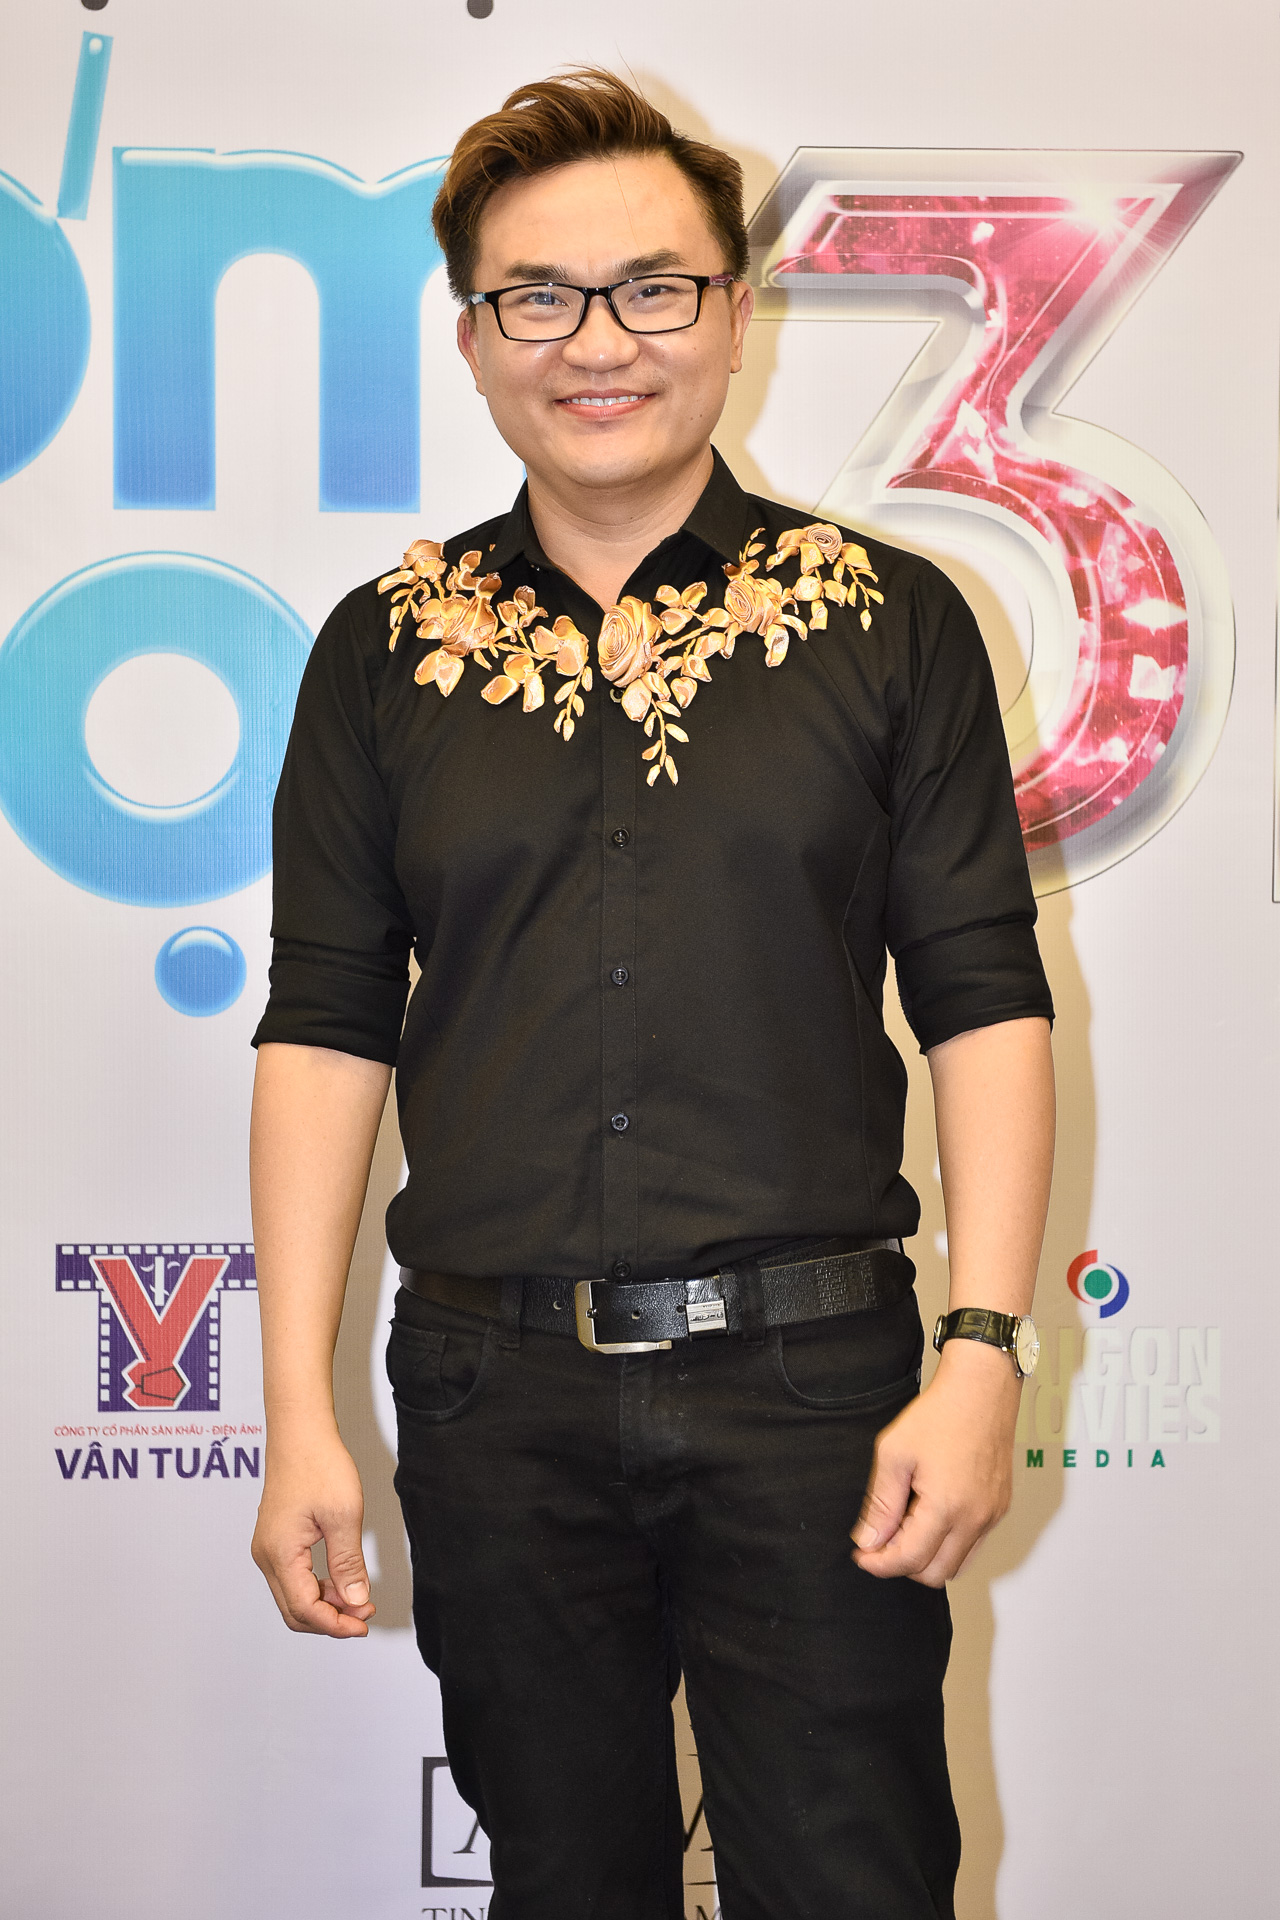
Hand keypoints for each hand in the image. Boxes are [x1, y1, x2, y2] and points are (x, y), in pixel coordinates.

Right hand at [251, 1426, 375, 1635]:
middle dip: (330, 1619)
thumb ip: (348, 1563)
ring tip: (358, 1596)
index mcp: (279, 1553)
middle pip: (294, 1611)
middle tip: (364, 1613)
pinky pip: (293, 1577)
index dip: (336, 1624)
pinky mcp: (276, 1540)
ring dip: (325, 1604)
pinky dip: (317, 1586)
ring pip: (293, 1596)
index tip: (364, 1623)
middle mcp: (266, 1556)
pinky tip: (342, 1579)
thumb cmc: (318, 1465)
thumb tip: (355, 1601)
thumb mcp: (344, 1516)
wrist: (300, 1433)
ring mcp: (268, 1548)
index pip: (304, 1609)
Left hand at [850, 1340, 1021, 1584]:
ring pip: (957, 1565)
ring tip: (904, 1527)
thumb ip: (880, 1503)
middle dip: (903, 1565)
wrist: (981, 1389)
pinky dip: (949, 1544)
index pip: (910, 1560)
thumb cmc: (941, 1413)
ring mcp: (992, 1515)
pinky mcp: (999, 1507)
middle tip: (881, 1541)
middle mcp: (976, 1518)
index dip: (880, 1564)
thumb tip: (869, 1540)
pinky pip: (973, 1545)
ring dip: (928, 1558)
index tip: (862, 1556)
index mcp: (947, 1506)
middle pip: (936, 1573)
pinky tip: (929, 1517)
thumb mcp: (894, 1453)